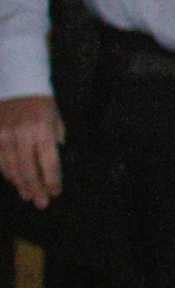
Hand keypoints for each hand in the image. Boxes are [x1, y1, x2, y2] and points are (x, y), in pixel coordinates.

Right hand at [0, 95, 63, 209]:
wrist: (17, 84)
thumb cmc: (41, 103)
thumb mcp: (56, 119)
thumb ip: (55, 140)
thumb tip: (52, 164)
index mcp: (43, 130)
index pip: (49, 162)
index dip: (52, 180)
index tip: (55, 192)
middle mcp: (23, 134)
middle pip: (29, 169)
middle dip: (36, 189)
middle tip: (42, 203)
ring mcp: (5, 135)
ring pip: (12, 167)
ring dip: (21, 184)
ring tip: (28, 196)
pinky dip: (7, 173)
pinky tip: (14, 182)